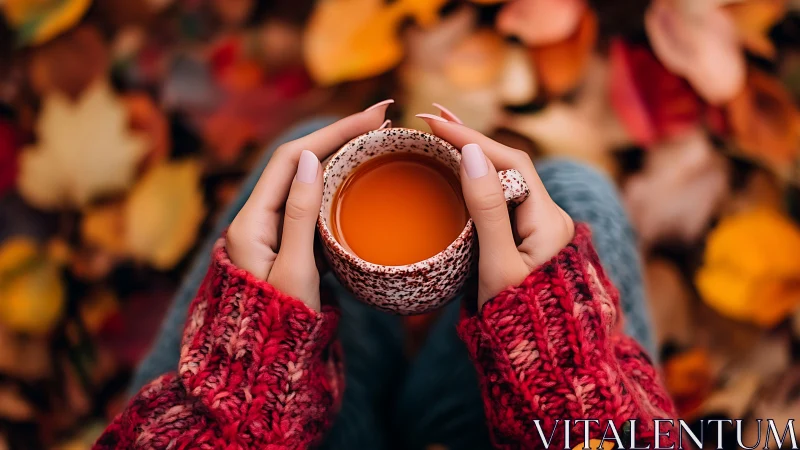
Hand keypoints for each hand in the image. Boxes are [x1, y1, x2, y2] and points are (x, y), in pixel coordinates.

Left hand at [227, 101, 392, 310]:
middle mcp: (259, 220)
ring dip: (341, 159)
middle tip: (385, 119)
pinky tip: (362, 184)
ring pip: (309, 183)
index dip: (332, 131)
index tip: (373, 117)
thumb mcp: (293, 272)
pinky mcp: (289, 247)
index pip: (293, 158)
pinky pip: (314, 207)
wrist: (264, 369)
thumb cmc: (279, 326)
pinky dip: (339, 189)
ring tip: (378, 142)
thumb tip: (313, 158)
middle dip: (341, 137)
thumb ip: (300, 215)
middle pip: (301, 164)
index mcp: (252, 221)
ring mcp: (274, 233)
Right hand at [419, 111, 574, 308]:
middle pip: (509, 165)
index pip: (510, 162)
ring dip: (473, 156)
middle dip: (470, 139)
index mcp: (549, 221)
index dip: (471, 138)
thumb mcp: (496, 267)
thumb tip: (472, 153)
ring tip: (442, 133)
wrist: (544, 363)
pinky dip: (477, 181)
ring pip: (505, 182)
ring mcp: (539, 231)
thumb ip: (486, 211)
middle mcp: (550, 219)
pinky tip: (458, 174)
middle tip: (431, 116)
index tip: (432, 122)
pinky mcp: (527, 243)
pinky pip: (502, 201)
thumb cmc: (519, 322)